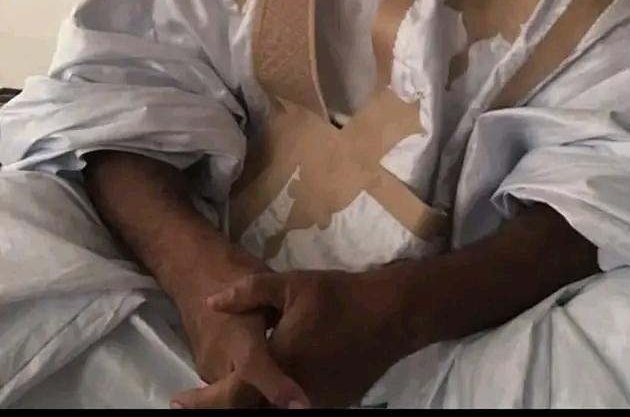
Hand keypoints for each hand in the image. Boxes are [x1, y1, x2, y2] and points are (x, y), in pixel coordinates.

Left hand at [178, 269, 410, 408]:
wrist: (391, 313)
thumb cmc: (338, 296)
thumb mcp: (292, 284)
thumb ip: (248, 294)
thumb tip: (211, 302)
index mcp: (280, 364)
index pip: (231, 395)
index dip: (202, 401)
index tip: (179, 400)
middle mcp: (296, 394)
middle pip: (249, 410)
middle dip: (223, 405)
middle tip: (199, 399)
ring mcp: (318, 402)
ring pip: (275, 411)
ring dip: (251, 404)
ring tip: (234, 391)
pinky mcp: (335, 403)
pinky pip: (299, 407)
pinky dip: (279, 401)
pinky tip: (272, 387)